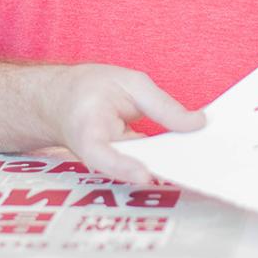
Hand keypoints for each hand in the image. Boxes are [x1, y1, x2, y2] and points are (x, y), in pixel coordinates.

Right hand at [35, 64, 203, 183]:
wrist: (58, 102)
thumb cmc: (90, 89)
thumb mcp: (128, 82)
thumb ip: (161, 105)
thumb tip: (198, 123)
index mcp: (87, 131)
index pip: (101, 154)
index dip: (122, 167)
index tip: (145, 175)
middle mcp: (95, 157)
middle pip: (129, 169)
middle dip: (161, 167)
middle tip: (194, 162)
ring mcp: (109, 166)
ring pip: (142, 170)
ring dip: (170, 164)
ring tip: (199, 156)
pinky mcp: (124, 166)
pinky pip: (147, 165)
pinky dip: (169, 160)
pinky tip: (191, 154)